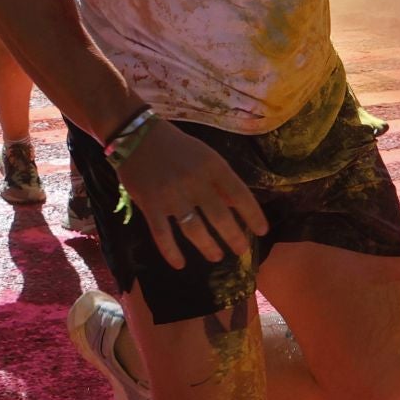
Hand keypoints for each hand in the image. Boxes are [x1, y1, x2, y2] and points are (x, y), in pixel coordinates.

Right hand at [115, 119, 267, 269]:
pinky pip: (162, 234)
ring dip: (207, 247)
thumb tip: (237, 205)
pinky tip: (180, 264)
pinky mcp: (150, 205)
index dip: (253, 215)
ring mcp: (172, 195)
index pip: (239, 194)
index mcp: (213, 167)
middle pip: (219, 216)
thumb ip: (220, 180)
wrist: (138, 136)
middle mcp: (195, 182)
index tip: (262, 230)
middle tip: (241, 250)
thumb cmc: (177, 146)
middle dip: (233, 236)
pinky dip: (171, 252)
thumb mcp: (205, 156)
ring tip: (216, 257)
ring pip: (194, 229)